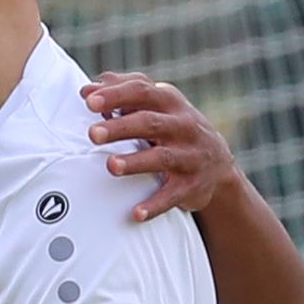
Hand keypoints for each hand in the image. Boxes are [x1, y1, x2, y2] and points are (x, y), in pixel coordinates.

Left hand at [85, 73, 237, 221]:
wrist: (217, 162)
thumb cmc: (171, 127)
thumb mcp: (155, 105)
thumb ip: (122, 93)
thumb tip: (86, 90)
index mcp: (169, 101)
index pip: (142, 91)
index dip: (116, 95)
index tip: (89, 101)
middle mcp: (182, 125)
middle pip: (149, 122)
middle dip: (120, 127)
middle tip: (92, 134)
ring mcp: (189, 156)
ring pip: (161, 157)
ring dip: (135, 162)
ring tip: (111, 166)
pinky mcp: (192, 185)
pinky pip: (172, 196)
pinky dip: (155, 205)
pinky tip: (136, 213)